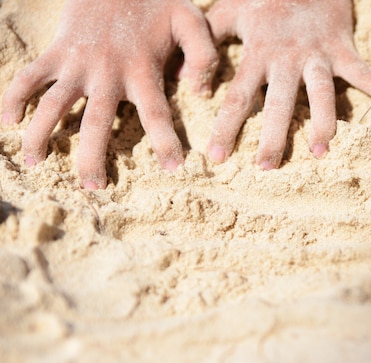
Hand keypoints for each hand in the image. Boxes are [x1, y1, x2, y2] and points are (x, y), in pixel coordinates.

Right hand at [1, 0, 217, 188]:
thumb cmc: (157, 1)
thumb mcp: (190, 21)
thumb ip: (202, 55)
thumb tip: (199, 93)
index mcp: (143, 70)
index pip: (156, 114)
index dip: (165, 143)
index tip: (172, 169)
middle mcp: (108, 73)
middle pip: (98, 122)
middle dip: (94, 157)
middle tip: (94, 187)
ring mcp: (78, 63)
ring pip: (54, 104)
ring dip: (42, 133)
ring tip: (35, 162)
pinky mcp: (57, 52)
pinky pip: (30, 76)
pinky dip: (16, 95)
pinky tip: (8, 120)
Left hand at [206, 0, 370, 168]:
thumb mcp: (229, 12)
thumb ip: (205, 44)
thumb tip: (179, 79)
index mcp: (258, 53)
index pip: (239, 96)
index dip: (227, 127)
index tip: (218, 157)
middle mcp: (287, 59)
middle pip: (279, 104)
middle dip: (273, 137)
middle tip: (266, 167)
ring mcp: (317, 55)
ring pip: (321, 95)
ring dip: (322, 123)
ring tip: (319, 152)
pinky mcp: (342, 49)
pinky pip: (363, 73)